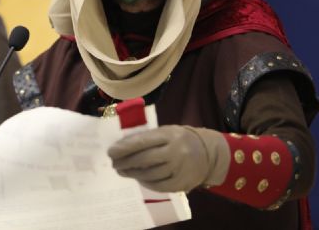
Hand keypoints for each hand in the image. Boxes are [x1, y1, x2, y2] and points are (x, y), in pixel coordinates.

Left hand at [107, 125, 228, 192]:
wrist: (207, 153)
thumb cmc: (179, 140)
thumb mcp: (165, 132)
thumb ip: (147, 138)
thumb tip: (121, 147)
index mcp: (169, 134)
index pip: (142, 141)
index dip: (124, 147)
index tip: (111, 152)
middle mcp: (175, 151)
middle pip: (144, 159)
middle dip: (125, 162)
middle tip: (114, 164)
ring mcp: (180, 168)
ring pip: (149, 174)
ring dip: (132, 173)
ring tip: (123, 171)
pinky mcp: (182, 183)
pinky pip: (158, 185)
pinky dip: (145, 182)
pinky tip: (138, 178)